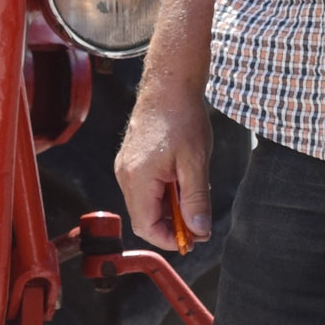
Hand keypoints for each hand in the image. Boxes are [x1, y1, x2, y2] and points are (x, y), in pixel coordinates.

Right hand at [114, 72, 213, 252]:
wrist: (169, 85)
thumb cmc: (182, 118)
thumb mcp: (196, 163)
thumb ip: (196, 200)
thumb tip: (199, 231)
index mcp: (138, 178)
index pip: (147, 227)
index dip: (170, 240)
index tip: (193, 239)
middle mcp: (125, 175)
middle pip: (144, 218)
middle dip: (172, 226)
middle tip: (199, 222)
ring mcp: (126, 167)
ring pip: (145, 204)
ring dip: (169, 209)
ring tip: (193, 194)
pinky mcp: (131, 160)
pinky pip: (145, 189)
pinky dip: (164, 194)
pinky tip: (183, 181)